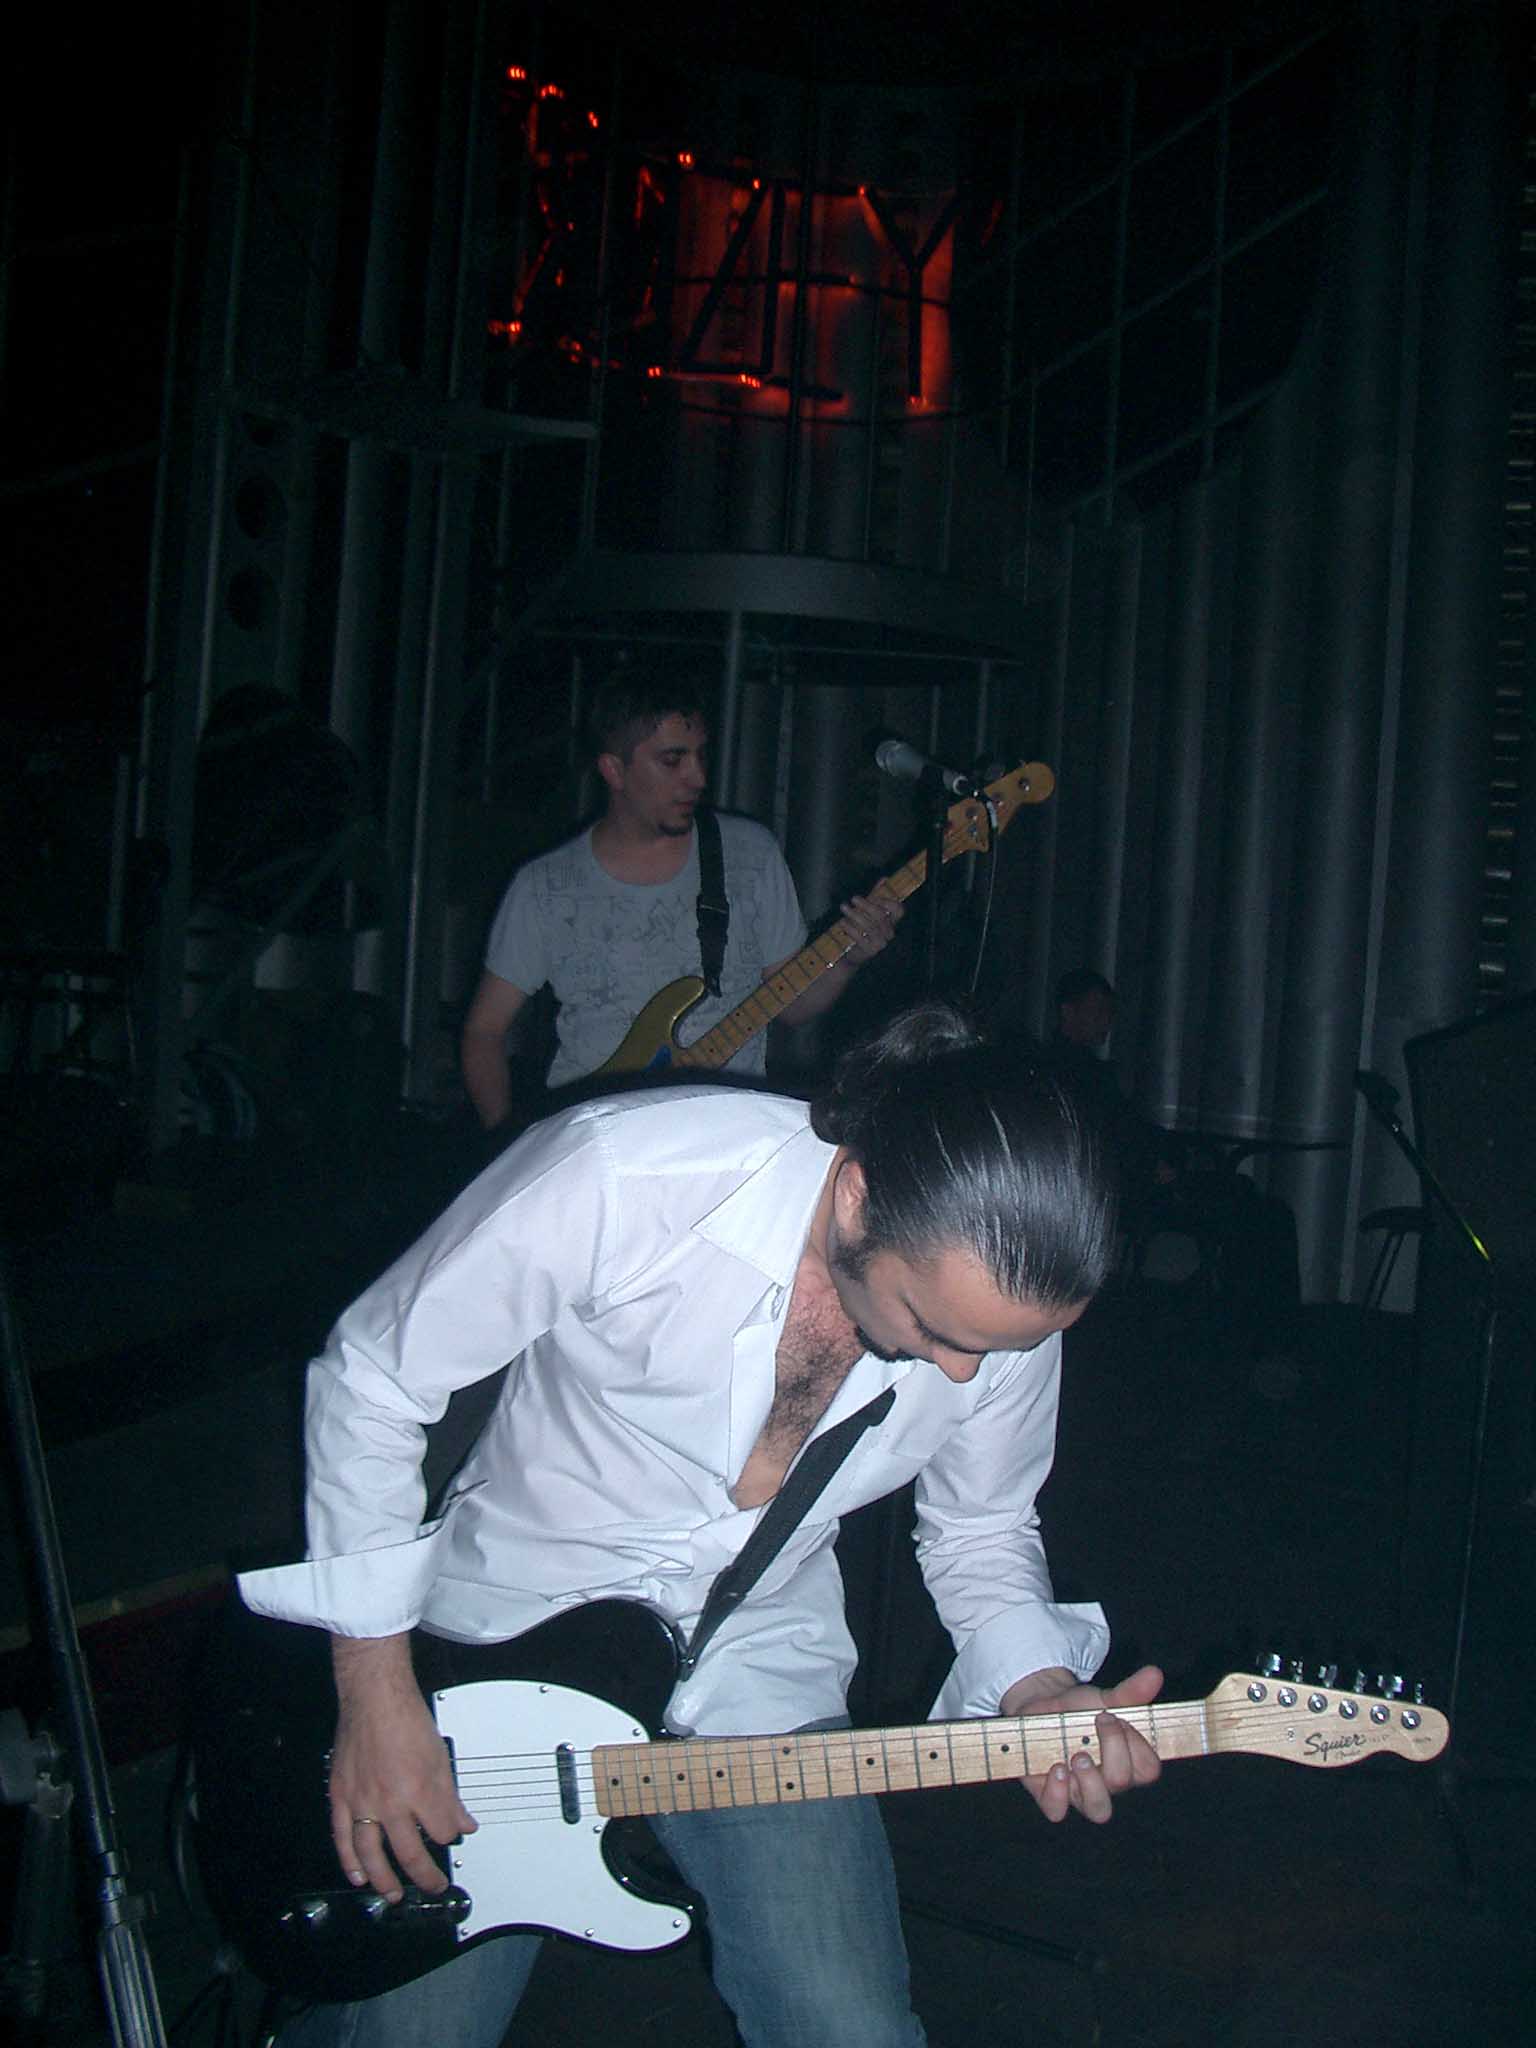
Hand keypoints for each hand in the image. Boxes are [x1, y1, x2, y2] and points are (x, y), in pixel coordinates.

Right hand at [328, 1636, 477, 1900]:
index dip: (450, 1837)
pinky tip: (358, 1875)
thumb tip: (464, 1823)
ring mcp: (363, 1801)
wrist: (373, 1697)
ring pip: (373, 1854)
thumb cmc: (406, 1718)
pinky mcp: (341, 1796)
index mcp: (420, 1789)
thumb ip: (451, 1796)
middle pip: (410, 1852)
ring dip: (385, 1880)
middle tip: (433, 1885)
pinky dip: (350, 1860)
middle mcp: (391, 1800)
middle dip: (425, 1875)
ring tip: (394, 1894)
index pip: (442, 1831)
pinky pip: (344, 1837)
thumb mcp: (440, 1757)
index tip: (452, 1837)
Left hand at [842, 888, 902, 964]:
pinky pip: (860, 936)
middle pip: (881, 916)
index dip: (888, 902)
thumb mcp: (868, 911)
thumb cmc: (860, 928)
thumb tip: (885, 879)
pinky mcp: (869, 951)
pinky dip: (850, 927)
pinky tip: (842, 922)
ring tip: (843, 907)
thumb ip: (876, 895)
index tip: (875, 896)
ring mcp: (880, 943)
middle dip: (866, 905)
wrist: (851, 953)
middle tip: (854, 898)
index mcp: (891, 922)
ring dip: (855, 914)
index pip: (899, 911)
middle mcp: (889, 933)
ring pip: (869, 925)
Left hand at [1013, 1664, 1163, 1824]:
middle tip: (1098, 1721)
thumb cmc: (1080, 1710)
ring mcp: (1079, 1792)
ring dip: (1090, 1781)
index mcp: (1127, 1763)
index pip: (1148, 1769)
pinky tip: (1056, 1768)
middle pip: (1122, 1782)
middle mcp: (1107, 1783)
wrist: (1040, 1708)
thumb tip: (1155, 1674)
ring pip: (1098, 1808)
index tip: (1118, 1717)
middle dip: (1113, 1750)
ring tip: (1078, 1755)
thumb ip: (1131, 1692)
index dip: (1138, 1745)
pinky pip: (1057, 1811)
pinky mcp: (1050, 1795)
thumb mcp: (1104, 1699)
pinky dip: (1058, 1794)